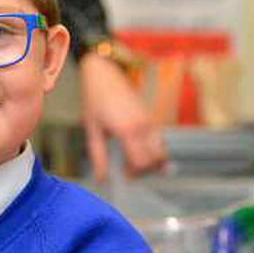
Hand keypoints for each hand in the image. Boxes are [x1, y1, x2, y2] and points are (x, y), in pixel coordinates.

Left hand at [79, 53, 165, 180]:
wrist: (104, 75)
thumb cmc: (95, 100)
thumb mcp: (92, 130)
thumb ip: (98, 156)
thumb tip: (101, 177)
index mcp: (127, 130)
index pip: (141, 162)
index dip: (134, 174)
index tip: (123, 176)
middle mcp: (144, 126)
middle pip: (154, 159)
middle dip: (144, 170)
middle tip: (128, 172)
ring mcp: (150, 121)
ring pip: (161, 150)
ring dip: (151, 161)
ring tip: (133, 163)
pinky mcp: (152, 117)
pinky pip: (159, 140)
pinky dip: (153, 150)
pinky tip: (139, 152)